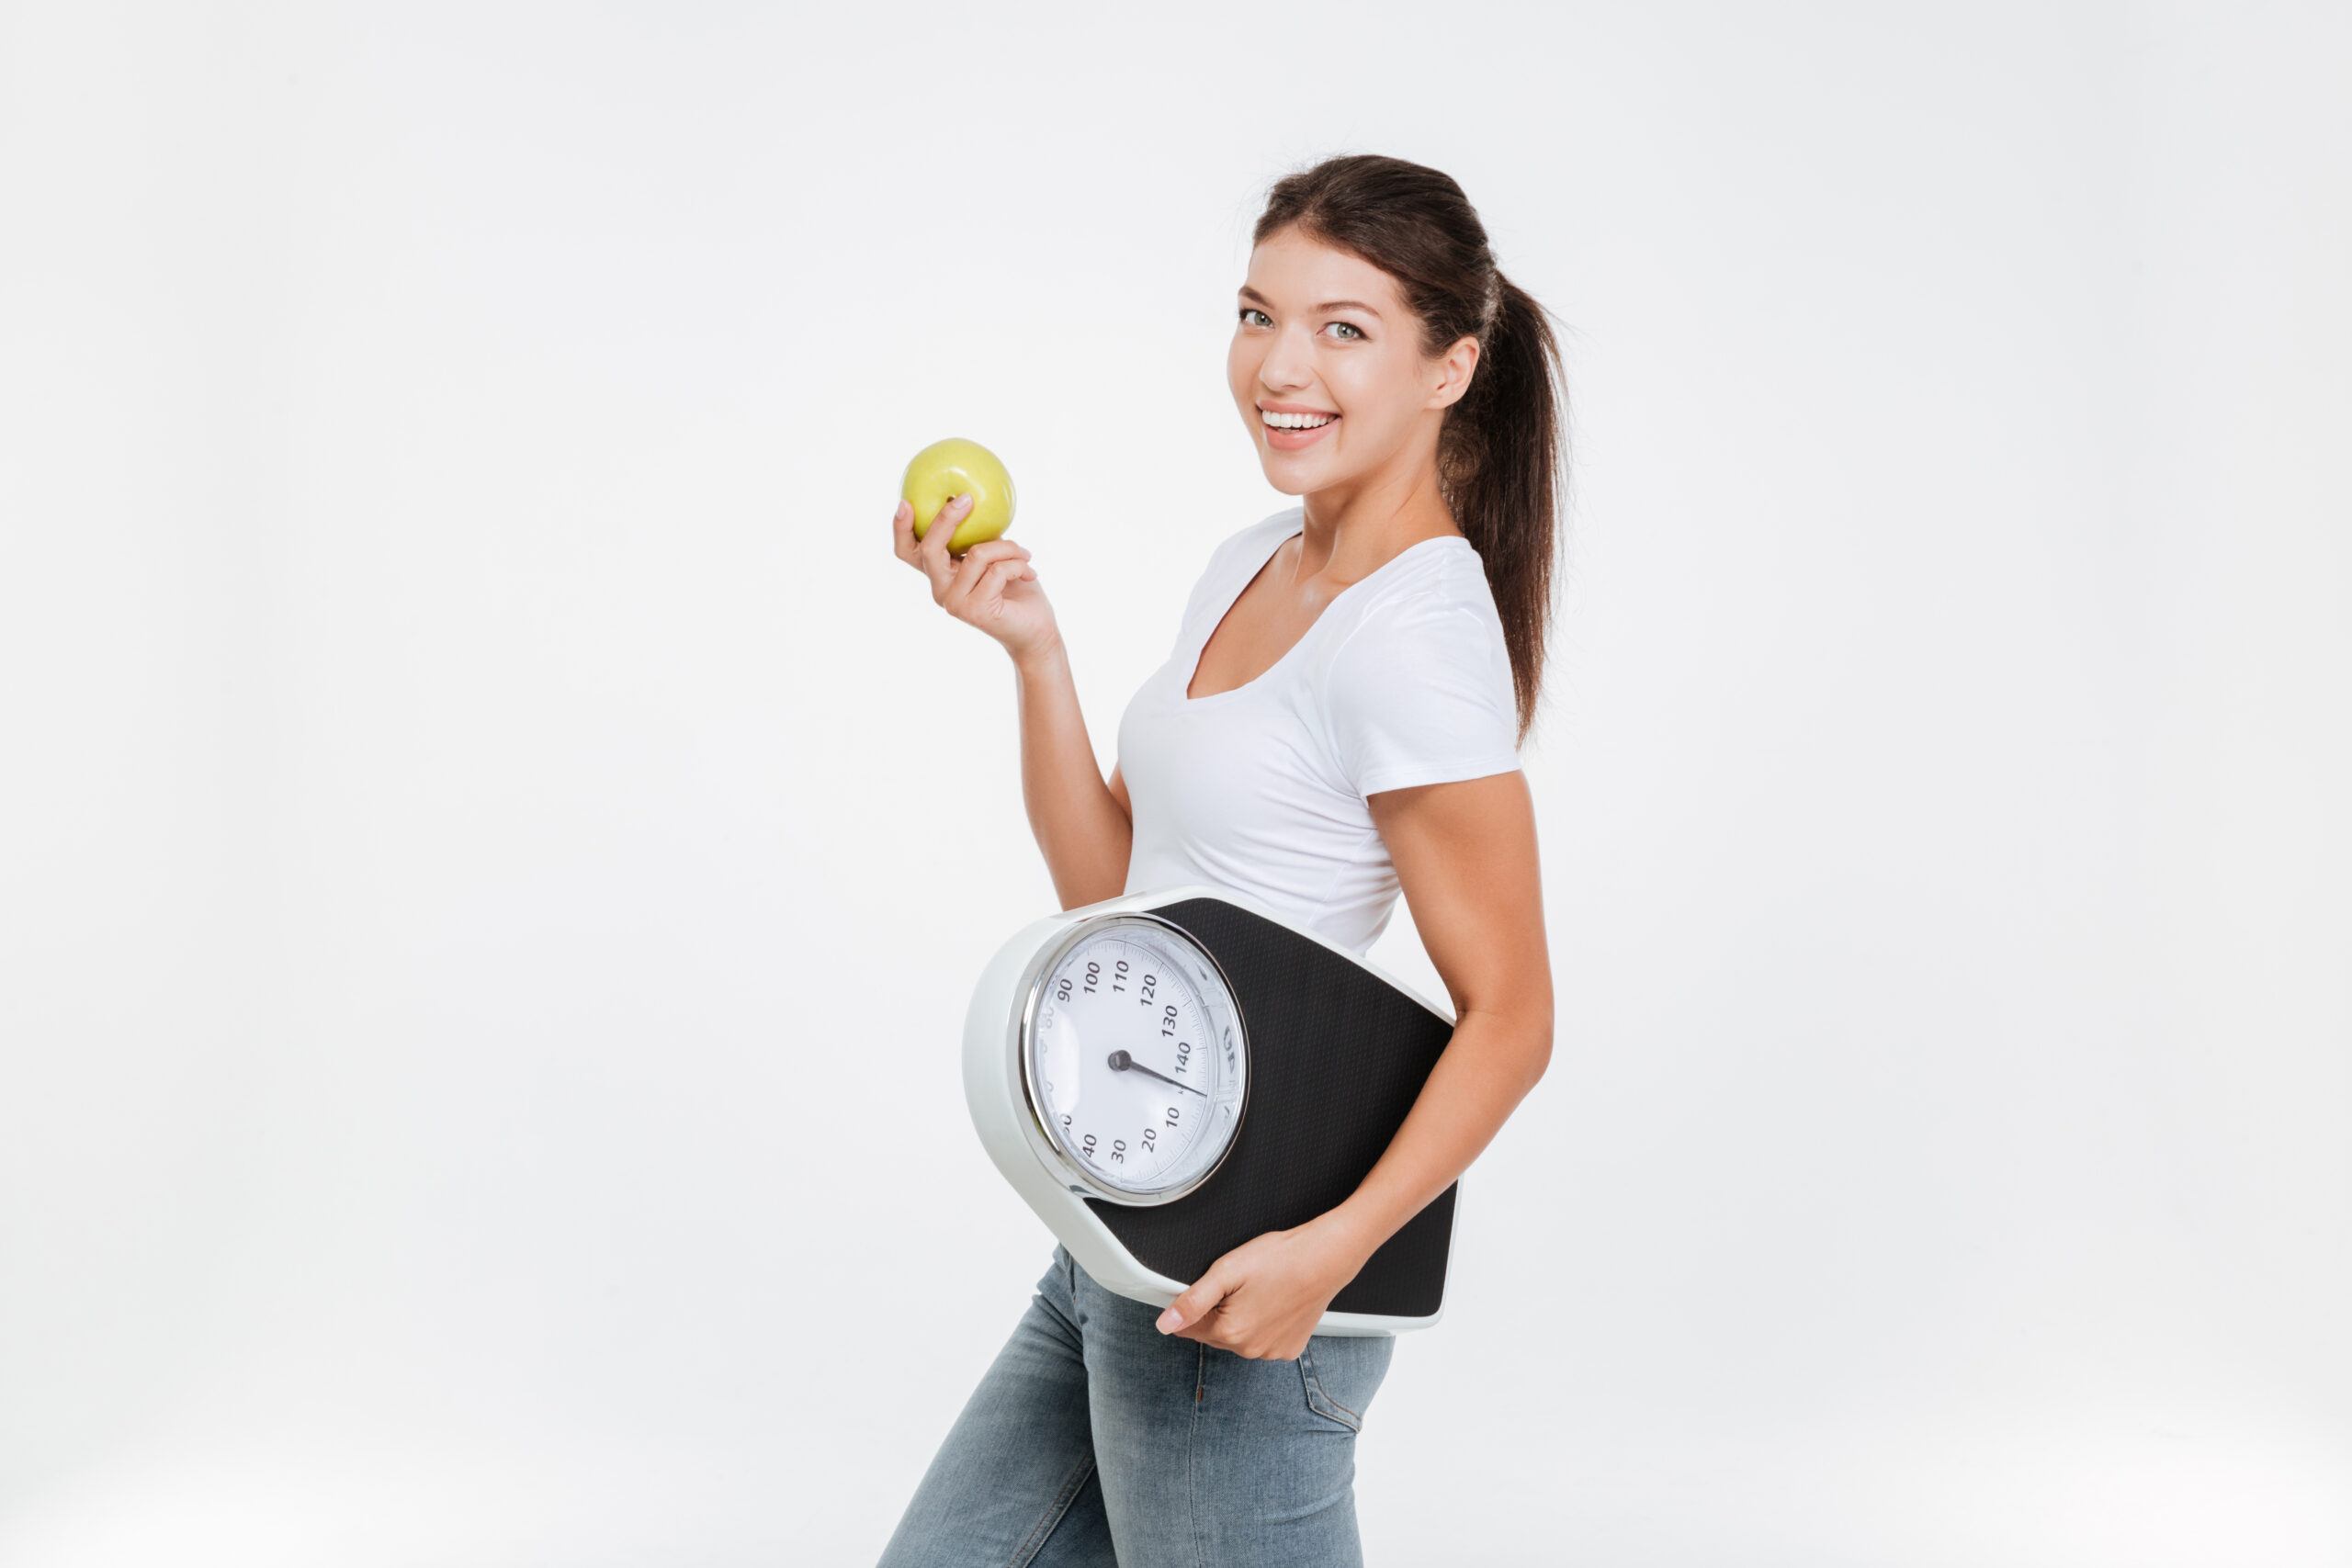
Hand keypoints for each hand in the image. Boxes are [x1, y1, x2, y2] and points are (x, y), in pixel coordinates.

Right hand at [892, 494, 1058, 663]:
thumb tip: (972, 497)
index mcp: (940, 573)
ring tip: (1024, 554)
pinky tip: (1029, 572)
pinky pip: (997, 570)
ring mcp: (955, 602)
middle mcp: (941, 589)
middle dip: (946, 519)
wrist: (1035, 629)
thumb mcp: (995, 556)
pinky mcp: (975, 610)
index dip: (900, 529)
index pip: (908, 552)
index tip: (904, 503)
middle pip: (930, 548)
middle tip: (967, 499)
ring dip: (1008, 547)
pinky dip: (1018, 565)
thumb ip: (978, 537)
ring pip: (977, 554)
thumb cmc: (1015, 588)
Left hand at [1154, 1218, 1368, 1361]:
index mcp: (1229, 1332)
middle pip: (1214, 1333)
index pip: (1189, 1327)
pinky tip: (1273, 1303)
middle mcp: (1249, 1349)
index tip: (1211, 1287)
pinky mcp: (1289, 1349)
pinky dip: (1263, 1325)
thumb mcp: (1226, 1270)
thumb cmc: (1280, 1259)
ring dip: (1240, 1319)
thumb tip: (1165, 1324)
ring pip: (1239, 1337)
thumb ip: (1192, 1300)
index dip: (1193, 1304)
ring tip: (1259, 1289)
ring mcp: (1271, 1352)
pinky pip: (1263, 1340)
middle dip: (1217, 1311)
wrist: (1325, 1258)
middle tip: (1238, 1283)